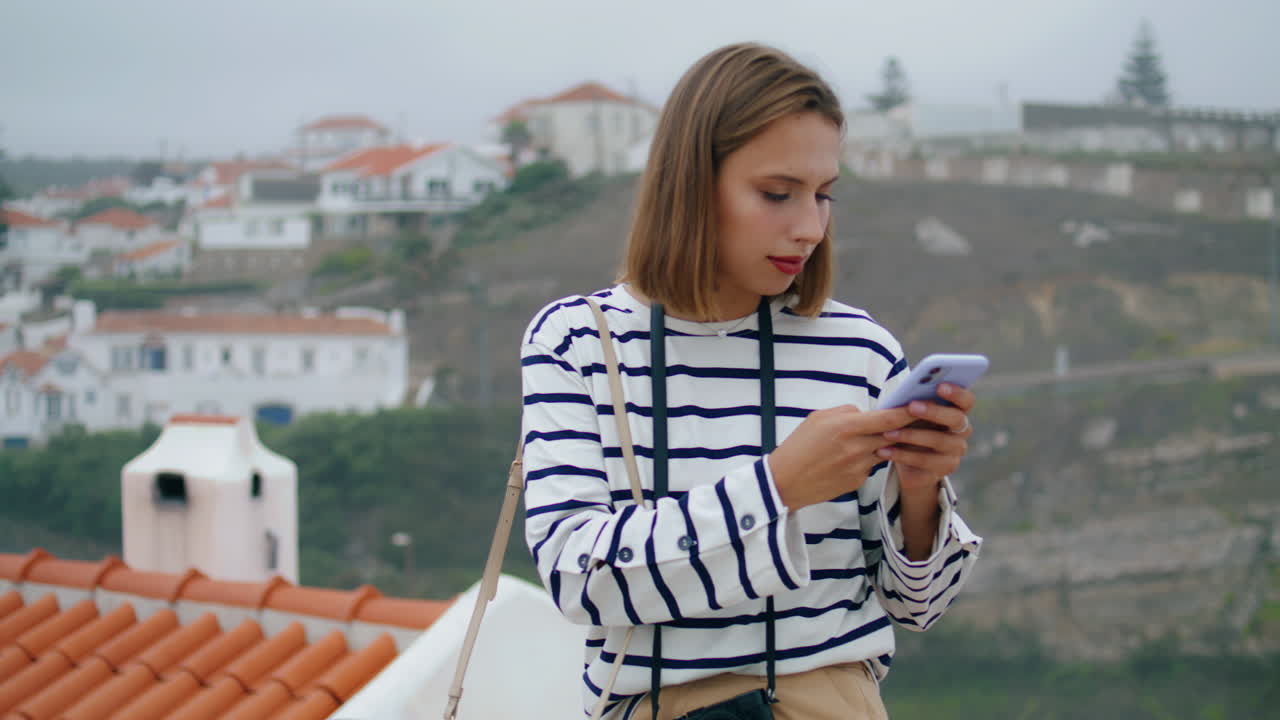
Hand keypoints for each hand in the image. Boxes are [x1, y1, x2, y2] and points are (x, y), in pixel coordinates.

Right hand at [768, 404, 915, 510]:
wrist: (785, 481)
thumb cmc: (798, 446)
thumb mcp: (818, 418)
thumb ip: (845, 413)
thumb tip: (865, 413)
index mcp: (846, 427)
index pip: (887, 419)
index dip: (907, 412)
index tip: (920, 406)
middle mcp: (856, 448)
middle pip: (892, 435)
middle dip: (904, 427)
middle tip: (915, 420)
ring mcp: (859, 467)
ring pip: (883, 450)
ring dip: (884, 444)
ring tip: (872, 439)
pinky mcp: (857, 481)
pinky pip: (870, 465)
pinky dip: (867, 459)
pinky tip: (849, 458)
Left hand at [876, 383, 975, 496]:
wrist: (908, 463)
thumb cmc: (909, 428)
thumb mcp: (910, 414)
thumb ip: (913, 402)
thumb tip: (904, 393)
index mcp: (957, 411)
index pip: (966, 400)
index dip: (957, 393)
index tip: (939, 386)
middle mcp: (962, 431)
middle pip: (956, 419)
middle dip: (934, 411)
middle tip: (912, 406)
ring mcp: (956, 451)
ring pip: (938, 441)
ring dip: (911, 436)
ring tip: (888, 433)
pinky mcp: (945, 469)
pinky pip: (925, 461)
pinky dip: (902, 455)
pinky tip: (884, 451)